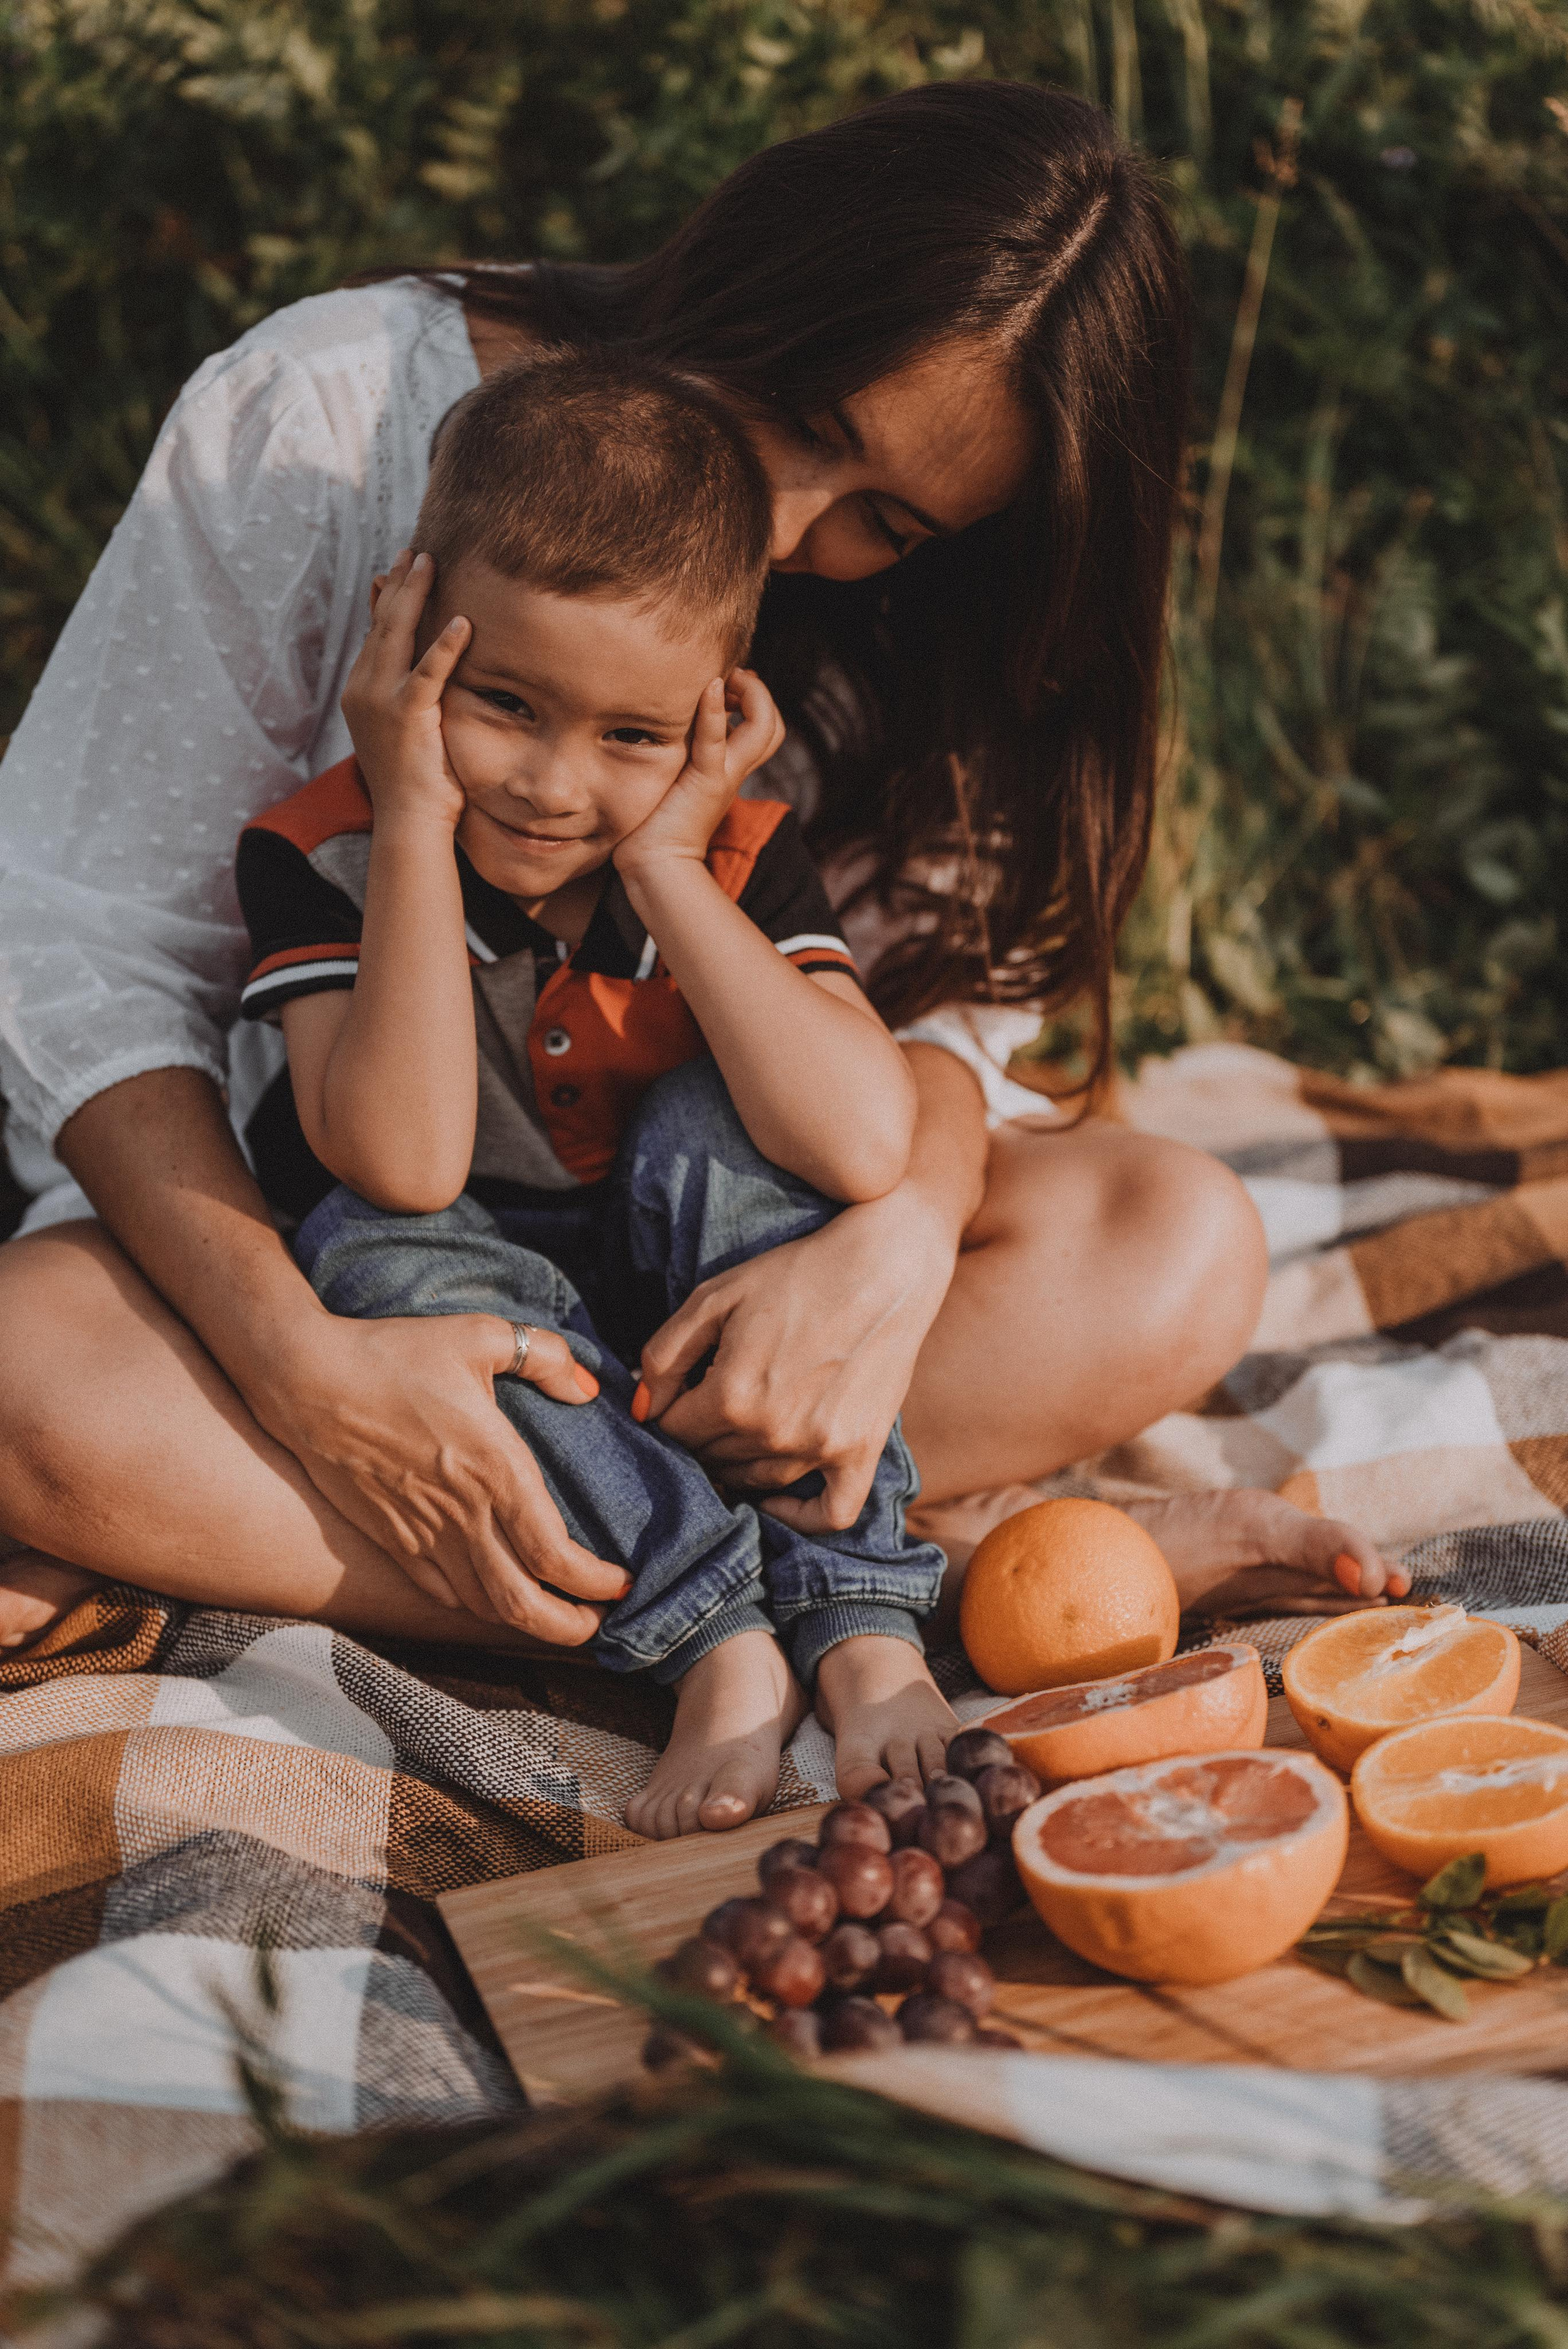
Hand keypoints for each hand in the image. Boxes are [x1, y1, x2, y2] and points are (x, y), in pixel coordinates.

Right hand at [255, 1308, 632, 1638]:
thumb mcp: (480, 1335)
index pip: (555, 1553)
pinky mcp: (391, 1537)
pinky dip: (475, 1606)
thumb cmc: (393, 1353)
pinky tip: (493, 1600)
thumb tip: (591, 1387)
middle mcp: (462, 1513)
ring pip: (482, 1606)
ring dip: (525, 1623)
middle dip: (567, 1625)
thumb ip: (545, 1357)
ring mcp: (422, 1532)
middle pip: (522, 1600)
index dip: (594, 1582)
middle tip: (597, 1624)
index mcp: (495, 1469)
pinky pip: (440, 1592)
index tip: (620, 1583)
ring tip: (556, 1618)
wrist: (307, 1379)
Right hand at [341, 549, 470, 831]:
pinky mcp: (406, 716)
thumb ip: (412, 696)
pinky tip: (463, 622)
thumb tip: (424, 677)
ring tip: (429, 563)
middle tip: (415, 552)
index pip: (376, 634)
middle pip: (382, 623)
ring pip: (396, 634)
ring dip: (414, 595)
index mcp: (361, 692)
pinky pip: (427, 671)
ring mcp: (380, 701)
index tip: (400, 570)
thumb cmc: (418, 783)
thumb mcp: (409, 730)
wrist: (409, 821)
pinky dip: (445, 646)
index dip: (388, 599)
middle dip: (398, 584)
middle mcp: (363, 690)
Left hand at [613, 667, 784, 875]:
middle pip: (773, 728)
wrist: (654, 864)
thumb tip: (661, 723)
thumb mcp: (671, 776)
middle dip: (758, 694)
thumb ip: (677, 753)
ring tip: (723, 679)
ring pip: (764, 729)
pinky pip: (717, 741)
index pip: (762, 729)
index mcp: (728, 770)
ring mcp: (724, 776)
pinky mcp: (705, 782)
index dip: (752, 700)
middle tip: (728, 679)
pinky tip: (709, 686)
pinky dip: (715, 711)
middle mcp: (734, 771)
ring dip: (751, 694)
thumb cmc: (653, 823)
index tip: (722, 683)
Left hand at [633, 1190, 955, 1531]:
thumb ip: (665, 1354)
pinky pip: (830, 1513)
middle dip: (700, 1436)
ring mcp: (820, 1447)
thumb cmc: (795, 1274)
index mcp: (731, 1395)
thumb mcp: (714, 1297)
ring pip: (756, 1483)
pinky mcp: (861, 1451)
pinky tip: (776, 1497)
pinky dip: (800, 1516)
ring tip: (735, 1433)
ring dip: (735, 1467)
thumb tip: (641, 1408)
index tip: (681, 1391)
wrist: (886, 1267)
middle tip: (710, 1405)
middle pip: (711, 1461)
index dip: (668, 1411)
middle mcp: (773, 1432)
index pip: (674, 1432)